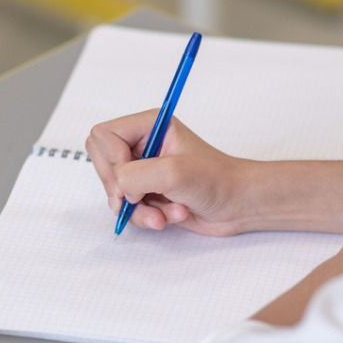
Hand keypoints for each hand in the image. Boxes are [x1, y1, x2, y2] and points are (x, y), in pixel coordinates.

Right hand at [85, 112, 248, 235]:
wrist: (239, 205)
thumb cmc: (218, 180)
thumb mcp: (174, 173)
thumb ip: (134, 176)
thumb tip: (117, 190)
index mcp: (149, 125)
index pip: (103, 135)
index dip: (111, 161)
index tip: (130, 180)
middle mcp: (144, 144)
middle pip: (103, 164)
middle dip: (122, 189)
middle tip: (140, 198)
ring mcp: (146, 170)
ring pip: (115, 191)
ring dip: (139, 208)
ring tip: (166, 212)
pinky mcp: (149, 193)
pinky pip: (128, 208)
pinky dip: (147, 217)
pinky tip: (172, 215)